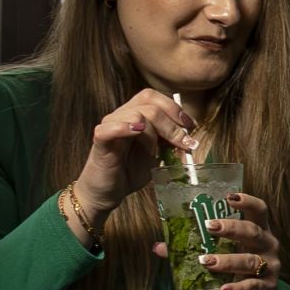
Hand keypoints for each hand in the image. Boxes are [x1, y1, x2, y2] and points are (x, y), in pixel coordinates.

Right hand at [72, 86, 200, 222]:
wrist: (108, 191)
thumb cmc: (130, 170)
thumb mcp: (156, 154)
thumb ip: (169, 141)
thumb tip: (188, 135)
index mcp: (135, 114)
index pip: (153, 97)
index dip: (174, 108)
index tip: (190, 126)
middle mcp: (121, 115)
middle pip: (149, 104)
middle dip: (172, 124)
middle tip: (183, 143)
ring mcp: (109, 126)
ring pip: (136, 114)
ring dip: (154, 134)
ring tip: (155, 153)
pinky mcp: (100, 141)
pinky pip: (109, 128)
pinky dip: (124, 128)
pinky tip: (136, 132)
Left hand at [173, 193, 281, 289]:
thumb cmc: (237, 268)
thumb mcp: (223, 253)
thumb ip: (195, 246)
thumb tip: (159, 246)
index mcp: (259, 230)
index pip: (260, 210)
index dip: (247, 201)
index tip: (228, 197)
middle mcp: (268, 245)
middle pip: (253, 232)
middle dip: (231, 228)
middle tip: (209, 226)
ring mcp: (270, 267)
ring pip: (250, 261)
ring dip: (227, 260)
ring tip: (206, 261)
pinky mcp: (266, 288)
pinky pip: (251, 287)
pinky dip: (236, 288)